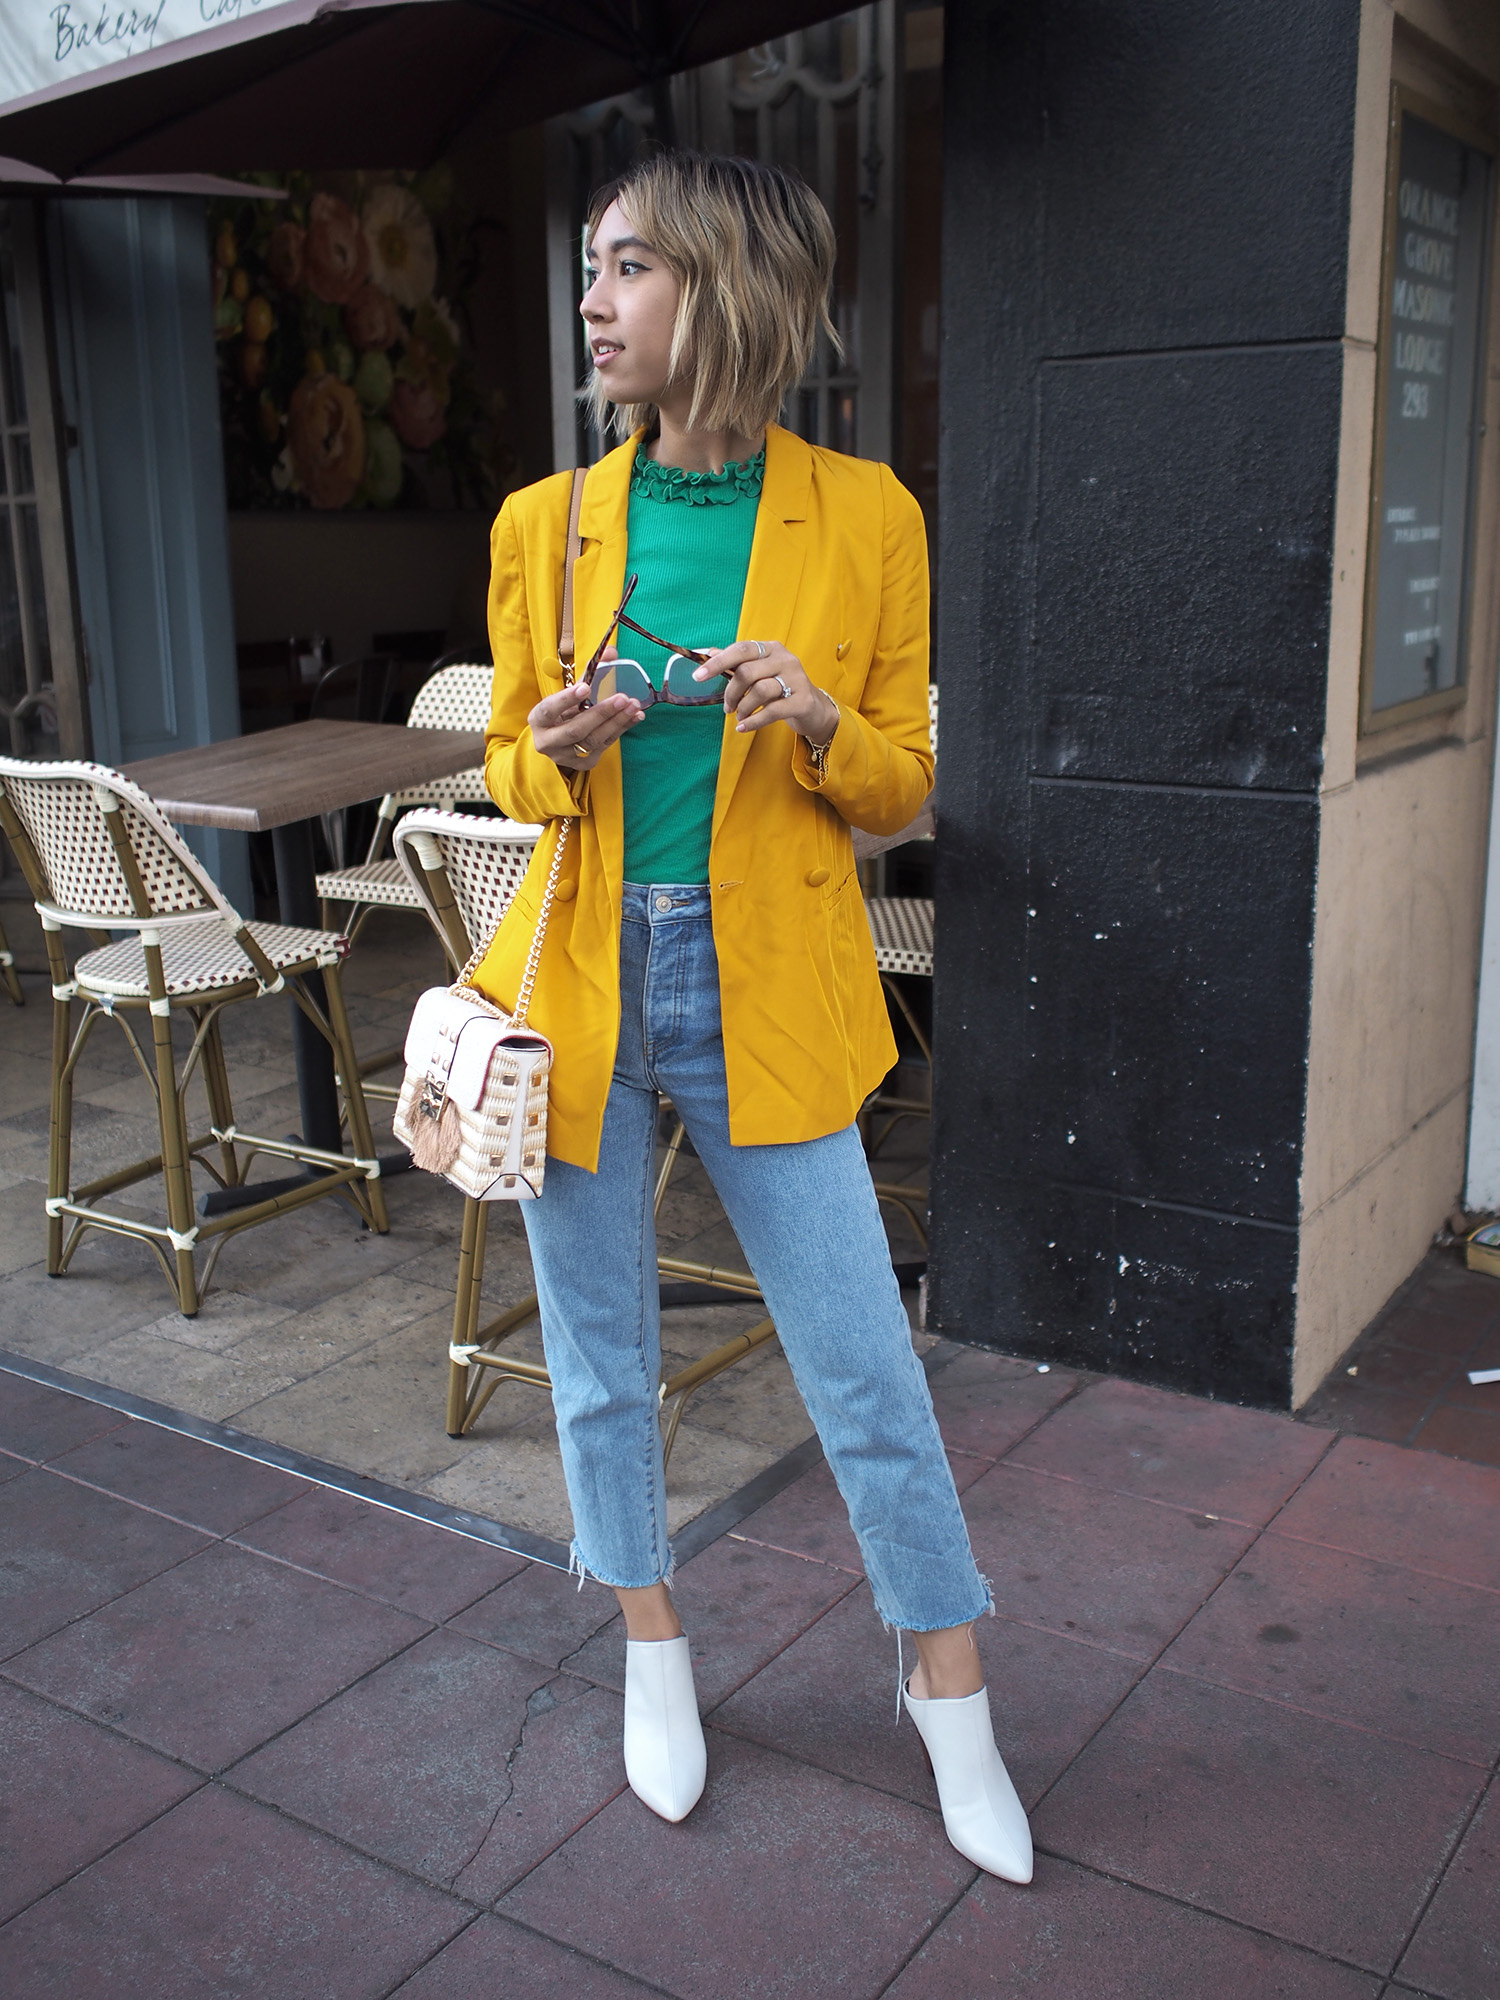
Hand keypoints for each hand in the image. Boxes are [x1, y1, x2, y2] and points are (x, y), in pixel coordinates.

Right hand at [529, 648, 642, 769]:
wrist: (558, 743)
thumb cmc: (564, 712)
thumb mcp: (569, 694)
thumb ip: (589, 674)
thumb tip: (611, 652)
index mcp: (538, 719)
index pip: (549, 709)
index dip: (566, 699)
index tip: (586, 687)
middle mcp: (547, 741)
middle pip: (576, 730)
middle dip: (601, 713)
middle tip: (622, 698)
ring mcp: (564, 756)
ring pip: (593, 741)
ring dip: (616, 722)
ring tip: (633, 706)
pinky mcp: (582, 764)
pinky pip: (604, 746)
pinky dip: (621, 730)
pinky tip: (634, 717)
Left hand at [696, 640, 838, 742]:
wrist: (814, 709)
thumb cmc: (781, 689)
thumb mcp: (761, 673)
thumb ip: (737, 663)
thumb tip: (709, 653)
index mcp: (772, 649)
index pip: (741, 649)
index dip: (718, 663)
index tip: (698, 677)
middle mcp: (785, 659)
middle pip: (748, 672)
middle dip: (731, 692)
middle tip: (727, 707)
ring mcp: (796, 679)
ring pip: (760, 690)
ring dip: (743, 707)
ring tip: (739, 716)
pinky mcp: (802, 701)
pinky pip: (772, 711)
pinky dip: (753, 721)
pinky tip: (743, 727)